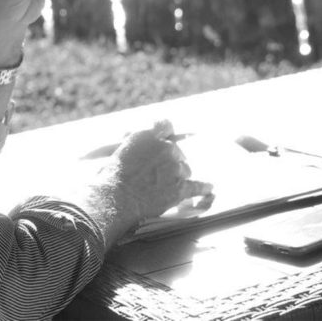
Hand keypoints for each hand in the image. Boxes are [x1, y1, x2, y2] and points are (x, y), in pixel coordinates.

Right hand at [95, 119, 213, 242]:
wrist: (116, 198)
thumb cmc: (112, 176)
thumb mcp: (120, 149)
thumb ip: (134, 142)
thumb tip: (135, 137)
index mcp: (150, 135)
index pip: (165, 124)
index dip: (166, 132)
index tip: (168, 137)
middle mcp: (166, 148)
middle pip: (176, 150)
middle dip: (171, 159)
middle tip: (161, 171)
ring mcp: (175, 168)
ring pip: (185, 168)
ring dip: (179, 174)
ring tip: (170, 184)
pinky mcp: (180, 188)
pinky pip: (197, 186)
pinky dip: (203, 187)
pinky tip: (209, 188)